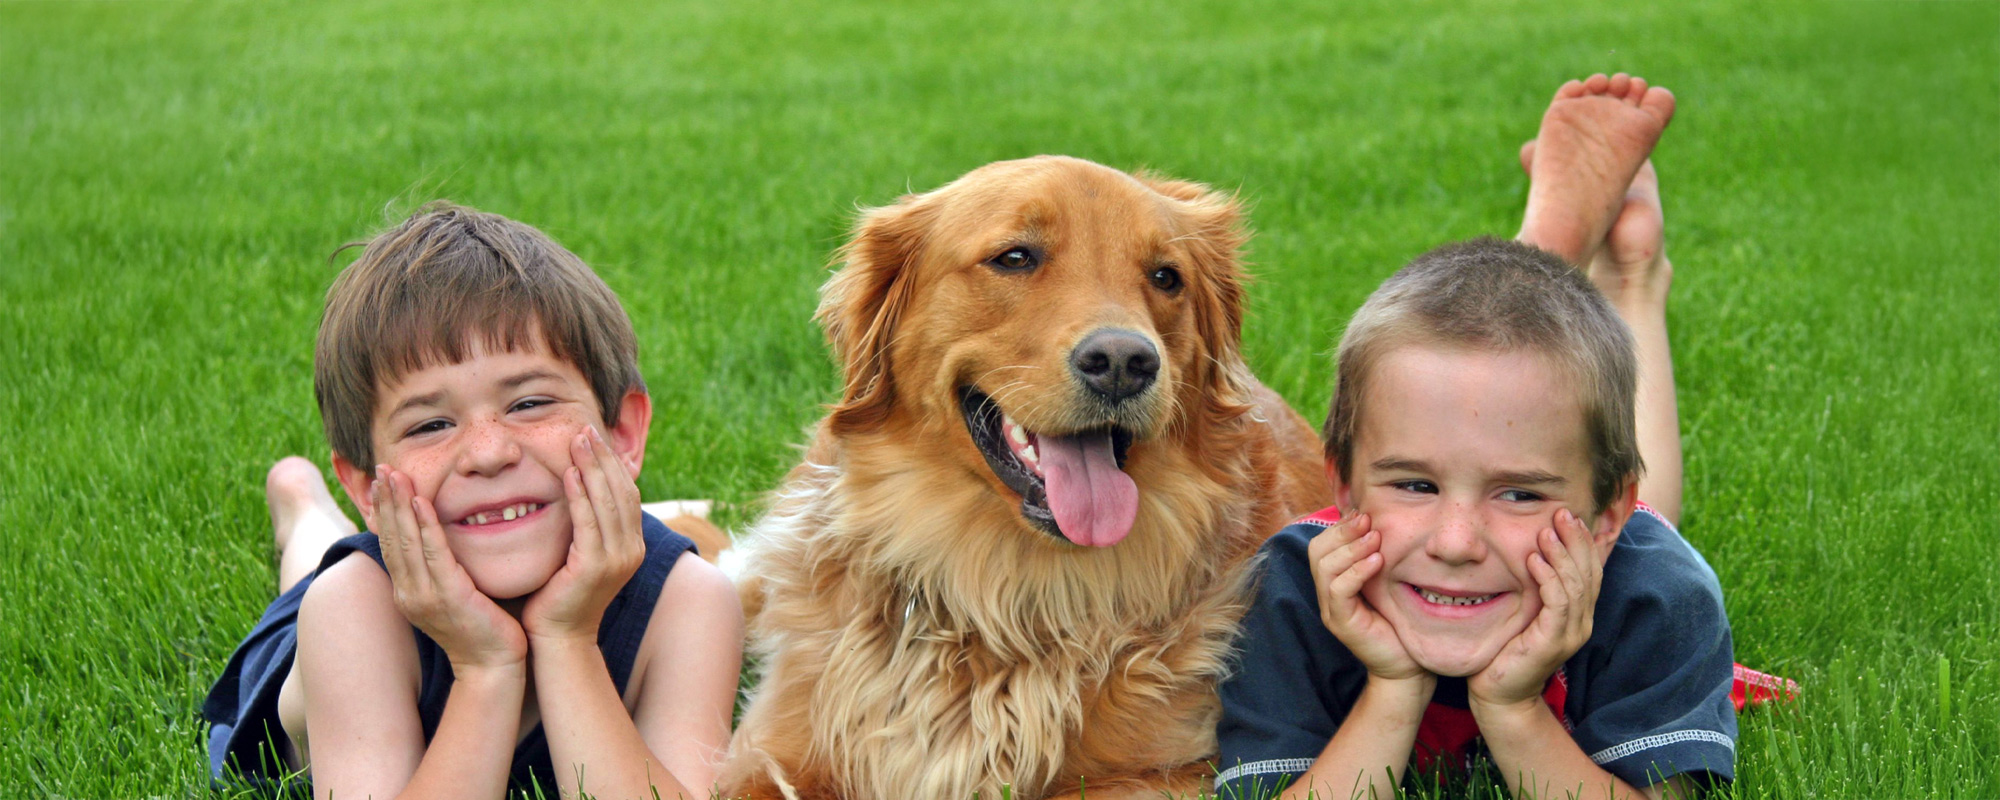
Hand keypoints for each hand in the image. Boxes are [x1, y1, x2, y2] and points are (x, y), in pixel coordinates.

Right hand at [372, 466, 527, 670]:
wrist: (495, 666)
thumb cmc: (483, 628)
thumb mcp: (455, 594)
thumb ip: (445, 569)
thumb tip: (445, 540)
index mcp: (409, 592)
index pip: (391, 544)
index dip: (385, 512)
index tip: (383, 482)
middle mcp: (409, 594)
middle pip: (391, 538)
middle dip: (386, 501)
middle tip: (382, 468)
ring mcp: (425, 597)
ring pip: (406, 541)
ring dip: (400, 505)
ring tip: (395, 475)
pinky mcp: (448, 597)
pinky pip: (434, 554)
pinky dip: (425, 525)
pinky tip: (421, 501)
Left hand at [521, 426, 646, 643]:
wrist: (558, 639)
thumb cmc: (559, 596)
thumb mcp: (578, 554)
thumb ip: (584, 526)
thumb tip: (575, 489)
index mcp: (631, 545)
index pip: (626, 493)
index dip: (611, 463)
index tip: (592, 437)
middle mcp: (631, 550)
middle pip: (621, 491)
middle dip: (602, 457)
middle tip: (583, 429)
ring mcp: (617, 559)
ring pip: (608, 501)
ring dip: (592, 468)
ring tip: (576, 441)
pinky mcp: (596, 567)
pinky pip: (588, 522)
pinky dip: (580, 496)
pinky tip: (568, 474)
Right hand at [1310, 514, 1425, 681]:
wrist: (1407, 668)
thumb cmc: (1401, 623)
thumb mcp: (1388, 583)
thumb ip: (1378, 558)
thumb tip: (1380, 524)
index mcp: (1334, 582)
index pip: (1322, 544)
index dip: (1339, 525)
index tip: (1363, 512)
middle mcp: (1327, 595)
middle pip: (1317, 551)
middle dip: (1341, 531)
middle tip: (1367, 519)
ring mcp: (1331, 611)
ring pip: (1325, 568)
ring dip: (1350, 548)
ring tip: (1375, 537)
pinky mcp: (1342, 624)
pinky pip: (1339, 591)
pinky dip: (1356, 571)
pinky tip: (1377, 560)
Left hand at [1469, 508, 1600, 708]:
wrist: (1499, 694)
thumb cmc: (1506, 650)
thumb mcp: (1524, 612)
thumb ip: (1534, 588)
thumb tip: (1528, 552)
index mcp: (1577, 614)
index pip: (1589, 570)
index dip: (1582, 542)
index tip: (1569, 515)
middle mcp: (1581, 622)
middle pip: (1588, 573)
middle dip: (1577, 540)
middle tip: (1563, 513)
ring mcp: (1570, 633)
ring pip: (1575, 585)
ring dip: (1562, 555)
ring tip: (1547, 532)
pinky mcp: (1553, 642)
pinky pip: (1558, 604)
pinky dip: (1548, 579)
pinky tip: (1534, 560)